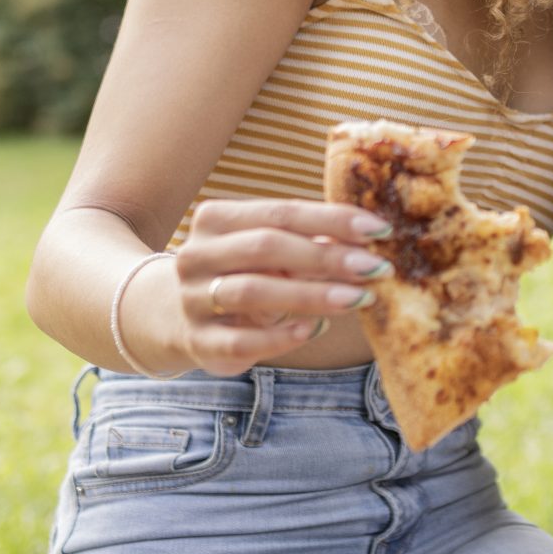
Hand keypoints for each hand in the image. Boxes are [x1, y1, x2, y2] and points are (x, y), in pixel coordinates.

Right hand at [151, 199, 395, 376]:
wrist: (173, 315)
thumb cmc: (240, 273)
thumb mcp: (266, 250)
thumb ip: (308, 242)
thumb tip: (369, 242)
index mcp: (216, 220)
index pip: (281, 212)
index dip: (332, 220)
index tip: (379, 230)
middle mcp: (197, 255)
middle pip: (266, 248)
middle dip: (327, 257)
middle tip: (376, 268)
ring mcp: (192, 299)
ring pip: (253, 292)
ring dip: (311, 295)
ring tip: (358, 298)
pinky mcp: (198, 341)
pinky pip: (241, 341)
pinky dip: (281, 336)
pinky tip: (315, 328)